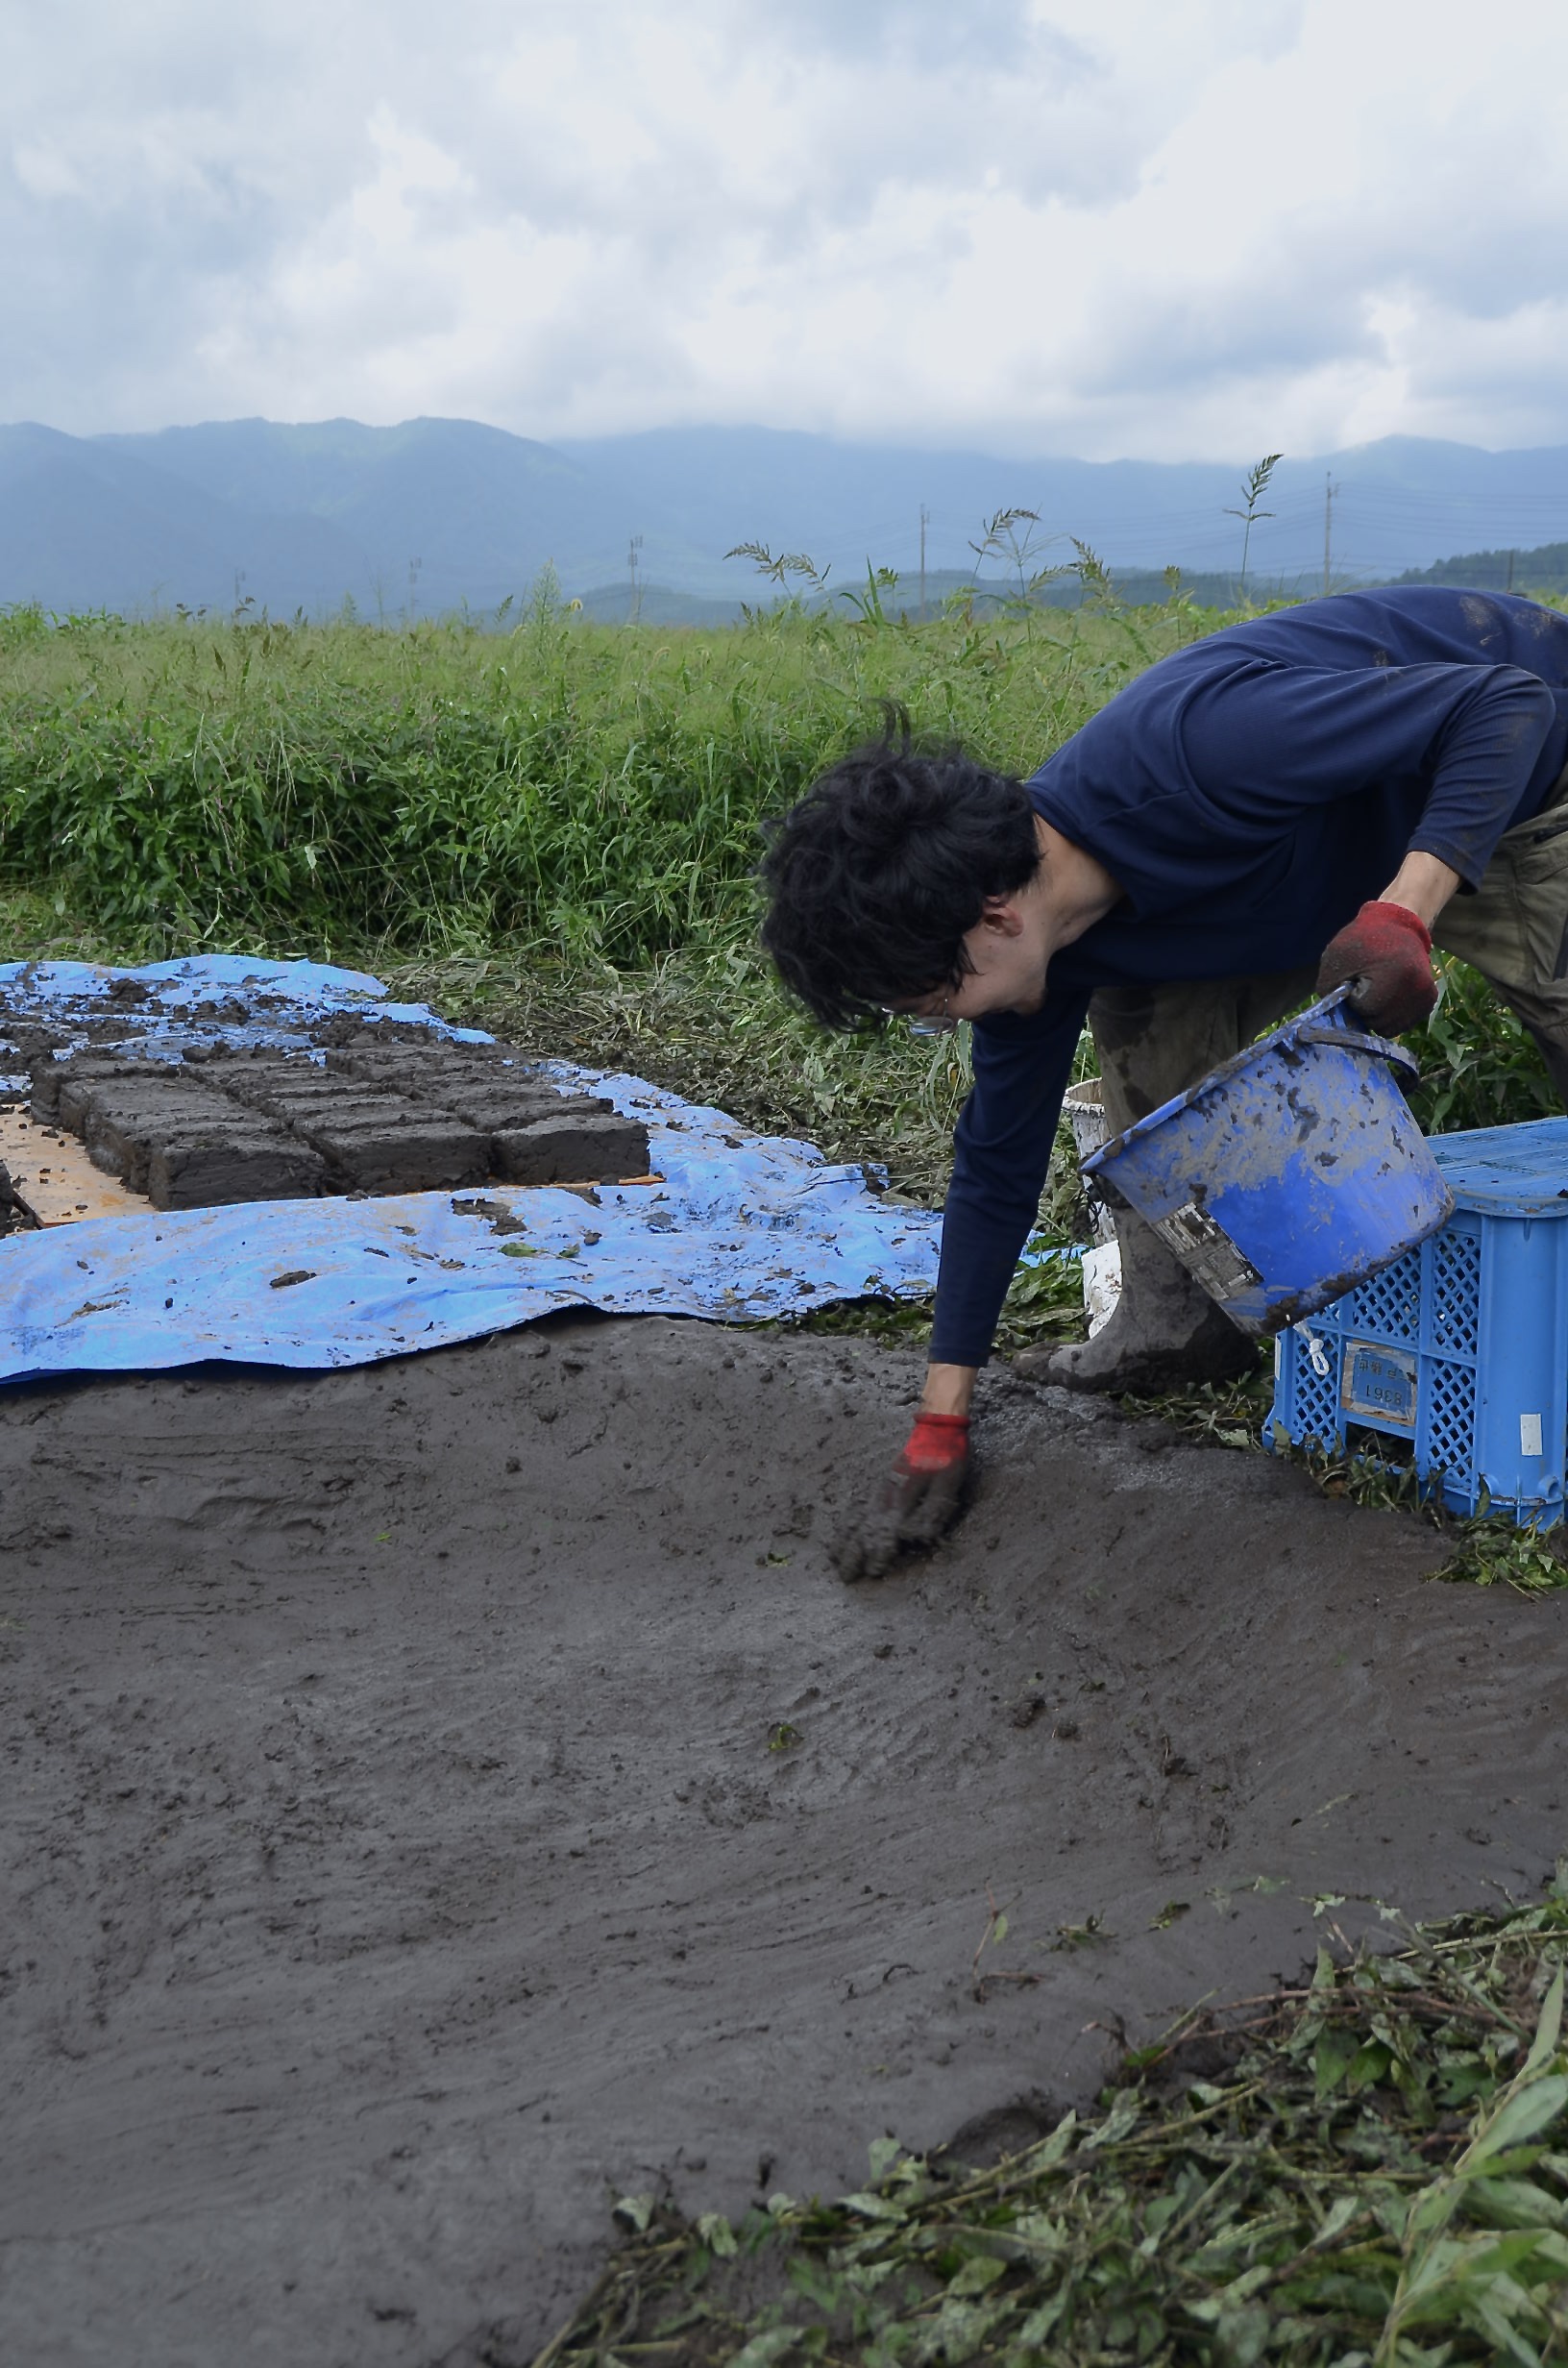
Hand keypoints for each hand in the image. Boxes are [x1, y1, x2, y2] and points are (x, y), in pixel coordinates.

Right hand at [832, 1412, 971, 1581]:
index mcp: (901, 1498)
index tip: (874, 1572)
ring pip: (855, 1518)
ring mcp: (879, 1489)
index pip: (884, 1533)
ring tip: (834, 1559)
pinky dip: (845, 1522)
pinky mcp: (879, 1484)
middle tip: (846, 1576)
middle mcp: (885, 1496)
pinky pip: (856, 1506)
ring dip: (844, 1540)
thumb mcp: (948, 1484)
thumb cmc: (946, 1457)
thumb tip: (912, 1537)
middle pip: (863, 1529)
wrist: (936, 1427)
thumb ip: (931, 1512)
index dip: (879, 1554)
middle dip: (854, 1554)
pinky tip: (842, 1531)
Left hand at [1315, 900, 1435, 1033]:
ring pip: (1391, 1028)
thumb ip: (1330, 992)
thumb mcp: (1335, 959)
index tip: (1357, 980)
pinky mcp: (1429, 1001)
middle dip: (1366, 1010)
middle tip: (1367, 985)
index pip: (1365, 1010)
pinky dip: (1391, 1016)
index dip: (1355, 998)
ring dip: (1378, 1015)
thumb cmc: (1362, 940)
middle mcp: (1417, 988)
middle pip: (1379, 1023)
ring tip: (1379, 990)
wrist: (1397, 924)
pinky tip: (1388, 996)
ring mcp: (1426, 996)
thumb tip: (1336, 1020)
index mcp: (1395, 975)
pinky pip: (1402, 1024)